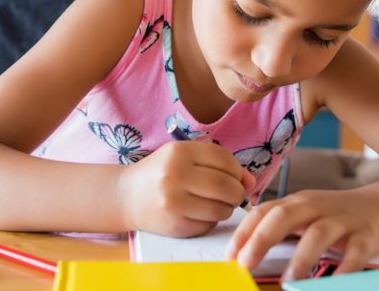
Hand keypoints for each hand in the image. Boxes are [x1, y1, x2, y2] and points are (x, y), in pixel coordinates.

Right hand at [120, 141, 254, 236]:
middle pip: (226, 186)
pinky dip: (211, 221)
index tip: (236, 177)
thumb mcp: (185, 157)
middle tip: (233, 194)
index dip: (237, 170)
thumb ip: (218, 164)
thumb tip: (251, 182)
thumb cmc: (162, 173)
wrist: (127, 196)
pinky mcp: (173, 226)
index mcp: (179, 152)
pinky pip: (208, 225)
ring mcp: (173, 203)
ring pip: (220, 209)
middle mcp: (175, 175)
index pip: (224, 160)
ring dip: (226, 208)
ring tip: (215, 203)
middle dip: (237, 192)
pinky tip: (199, 213)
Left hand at [227, 189, 378, 280]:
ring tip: (289, 281)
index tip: (230, 256)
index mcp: (297, 202)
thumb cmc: (332, 216)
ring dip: (301, 258)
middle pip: (285, 216)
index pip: (264, 212)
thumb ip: (278, 228)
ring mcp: (342, 221)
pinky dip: (344, 270)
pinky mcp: (365, 237)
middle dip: (262, 239)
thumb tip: (243, 254)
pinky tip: (332, 284)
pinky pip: (354, 254)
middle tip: (246, 264)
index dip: (245, 232)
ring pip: (318, 234)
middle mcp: (317, 207)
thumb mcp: (303, 214)